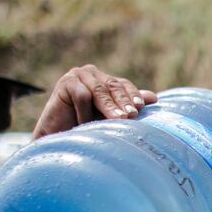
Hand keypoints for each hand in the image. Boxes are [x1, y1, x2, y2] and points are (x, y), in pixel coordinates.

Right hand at [33, 65, 157, 138]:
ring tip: (118, 119)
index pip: (123, 85)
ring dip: (109, 107)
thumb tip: (154, 97)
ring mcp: (78, 75)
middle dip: (123, 102)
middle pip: (112, 86)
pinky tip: (83, 124)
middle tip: (131, 116)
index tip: (140, 108)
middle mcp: (92, 73)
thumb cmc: (85, 128)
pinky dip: (85, 111)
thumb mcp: (110, 117)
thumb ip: (129, 105)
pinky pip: (81, 95)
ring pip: (99, 91)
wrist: (57, 138)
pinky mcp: (65, 82)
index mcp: (105, 79)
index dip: (133, 96)